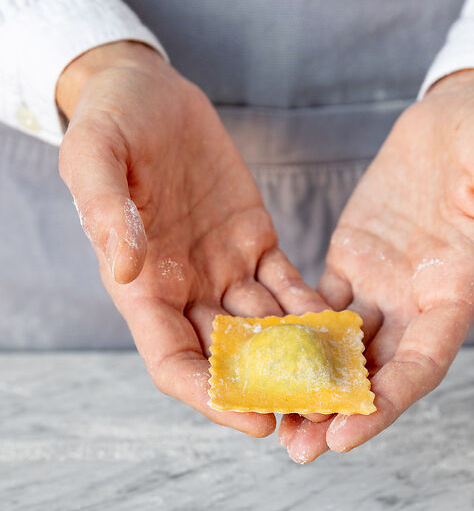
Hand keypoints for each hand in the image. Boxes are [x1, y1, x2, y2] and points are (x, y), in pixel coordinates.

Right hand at [57, 42, 324, 436]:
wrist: (148, 91)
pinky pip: (288, 286)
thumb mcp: (94, 155)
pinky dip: (312, 309)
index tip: (255, 420)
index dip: (211, 396)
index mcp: (141, 287)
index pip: (174, 362)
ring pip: (266, 330)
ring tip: (341, 383)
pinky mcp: (256, 243)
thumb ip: (105, 211)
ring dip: (300, 359)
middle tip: (316, 415)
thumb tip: (125, 269)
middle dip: (271, 390)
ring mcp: (224, 270)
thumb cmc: (111, 121)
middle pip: (229, 360)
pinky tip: (343, 327)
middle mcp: (185, 291)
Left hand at [280, 69, 473, 461]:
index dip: (386, 404)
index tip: (346, 437)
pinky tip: (261, 352)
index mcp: (457, 294)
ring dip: (307, 381)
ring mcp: (380, 285)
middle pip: (374, 371)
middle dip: (337, 411)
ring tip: (271, 414)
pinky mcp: (350, 259)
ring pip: (339, 346)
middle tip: (297, 449)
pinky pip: (316, 302)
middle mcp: (416, 303)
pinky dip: (292, 329)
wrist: (463, 111)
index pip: (421, 365)